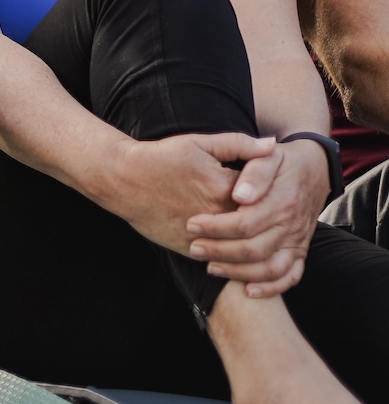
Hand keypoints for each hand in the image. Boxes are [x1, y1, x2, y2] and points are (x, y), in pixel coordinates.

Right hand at [91, 132, 270, 255]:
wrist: (121, 180)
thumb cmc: (160, 158)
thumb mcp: (199, 144)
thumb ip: (239, 144)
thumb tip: (273, 146)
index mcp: (224, 188)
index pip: (266, 197)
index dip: (275, 196)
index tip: (279, 192)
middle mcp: (217, 215)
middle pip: (259, 227)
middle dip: (271, 224)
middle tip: (281, 220)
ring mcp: (203, 236)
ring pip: (243, 250)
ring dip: (256, 246)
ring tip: (265, 239)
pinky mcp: (189, 249)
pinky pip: (221, 260)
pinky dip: (234, 259)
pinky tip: (240, 251)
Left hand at [185, 138, 325, 295]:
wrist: (313, 170)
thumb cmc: (282, 162)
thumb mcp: (268, 157)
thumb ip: (254, 172)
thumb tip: (239, 195)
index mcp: (281, 202)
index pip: (245, 223)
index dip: (216, 227)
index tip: (192, 224)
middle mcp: (292, 225)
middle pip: (254, 249)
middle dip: (220, 252)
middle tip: (194, 248)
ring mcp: (298, 241)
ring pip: (270, 268)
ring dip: (239, 272)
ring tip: (211, 267)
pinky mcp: (300, 251)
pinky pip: (291, 276)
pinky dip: (271, 288)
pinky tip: (247, 290)